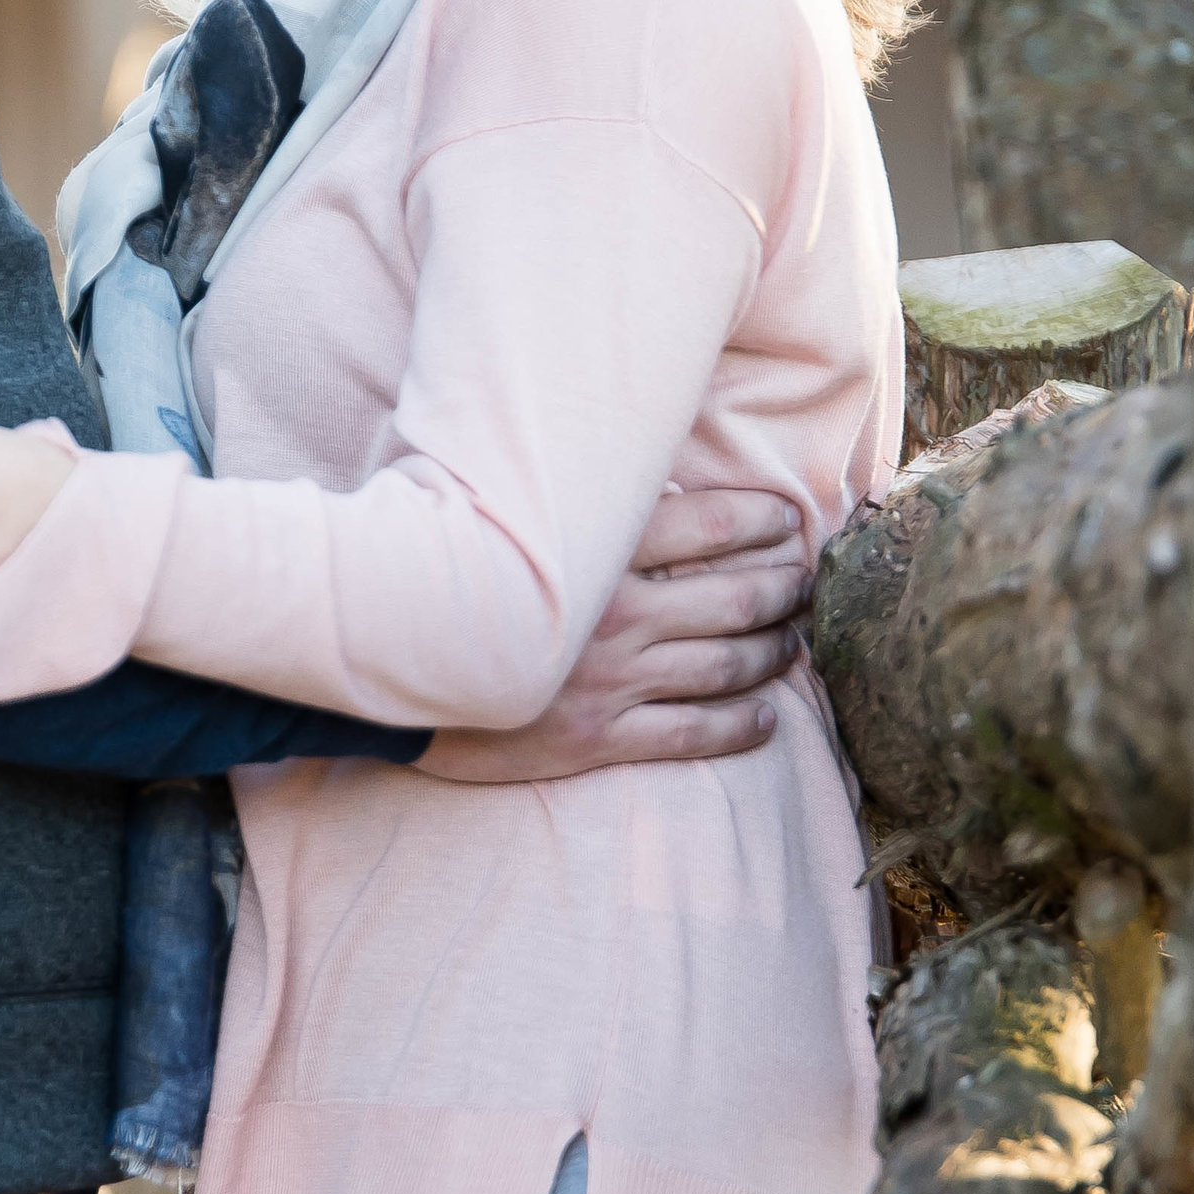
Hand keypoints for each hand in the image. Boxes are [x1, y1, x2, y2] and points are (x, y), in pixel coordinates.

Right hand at [416, 484, 812, 784]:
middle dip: (786, 589)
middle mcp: (615, 614)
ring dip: (775, 653)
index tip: (789, 520)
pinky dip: (743, 726)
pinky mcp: (597, 738)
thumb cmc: (439, 573)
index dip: (764, 520)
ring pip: (728, 666)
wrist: (386, 673)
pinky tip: (766, 718)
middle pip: (736, 597)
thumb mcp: (493, 508)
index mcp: (596, 549)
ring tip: (794, 642)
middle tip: (807, 583)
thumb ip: (564, 487)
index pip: (711, 523)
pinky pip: (693, 734)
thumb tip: (624, 455)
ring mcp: (610, 680)